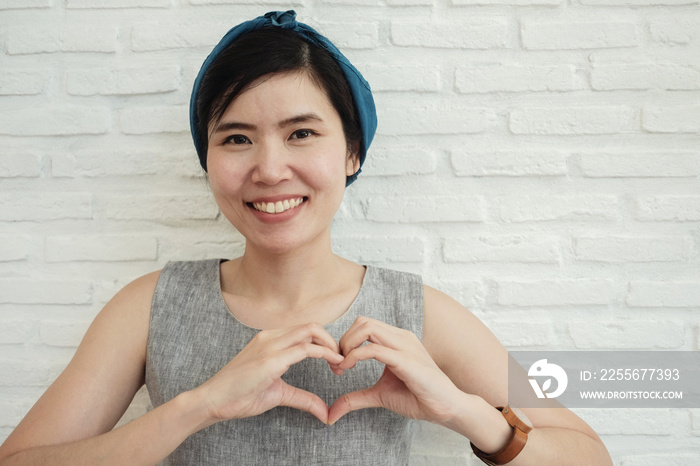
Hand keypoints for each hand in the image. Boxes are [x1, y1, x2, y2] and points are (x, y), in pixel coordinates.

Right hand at [195, 323, 343, 424]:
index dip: (325, 343)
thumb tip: (325, 412)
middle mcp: (271, 336)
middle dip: (332, 340)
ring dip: (331, 345)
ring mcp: (270, 345)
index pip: (305, 331)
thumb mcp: (278, 394)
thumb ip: (302, 398)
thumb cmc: (239, 395)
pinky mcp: (270, 359)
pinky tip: (334, 363)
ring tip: (340, 364)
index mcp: (270, 339)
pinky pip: (305, 349)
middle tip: (342, 361)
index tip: (335, 362)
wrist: (212, 400)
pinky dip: (325, 353)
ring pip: (311, 330)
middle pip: (312, 326)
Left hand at [328, 317, 462, 425]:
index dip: (345, 342)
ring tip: (343, 367)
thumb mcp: (380, 396)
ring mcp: (405, 346)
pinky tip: (349, 369)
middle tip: (337, 365)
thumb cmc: (418, 398)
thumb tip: (332, 413)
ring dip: (347, 345)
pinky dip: (355, 356)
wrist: (447, 408)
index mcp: (396, 340)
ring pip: (366, 327)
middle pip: (362, 321)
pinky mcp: (407, 360)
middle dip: (343, 341)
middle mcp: (400, 337)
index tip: (338, 366)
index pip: (363, 325)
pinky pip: (374, 349)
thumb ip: (356, 398)